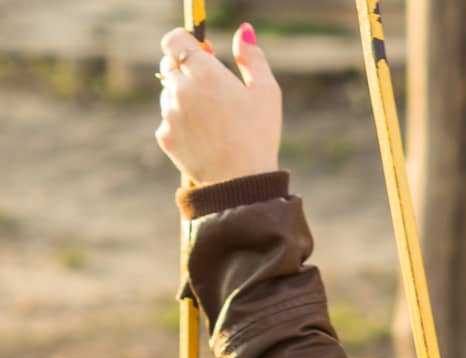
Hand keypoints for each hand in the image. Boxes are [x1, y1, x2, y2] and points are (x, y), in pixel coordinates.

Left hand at [155, 24, 281, 186]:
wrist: (241, 183)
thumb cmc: (259, 136)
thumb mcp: (267, 93)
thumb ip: (253, 58)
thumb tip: (244, 31)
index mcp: (205, 73)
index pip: (174, 40)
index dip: (185, 42)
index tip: (199, 50)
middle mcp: (181, 89)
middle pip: (169, 65)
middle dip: (186, 70)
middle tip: (211, 88)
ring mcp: (169, 113)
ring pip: (169, 94)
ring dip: (185, 98)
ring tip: (214, 121)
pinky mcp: (164, 135)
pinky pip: (169, 119)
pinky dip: (182, 124)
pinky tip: (206, 138)